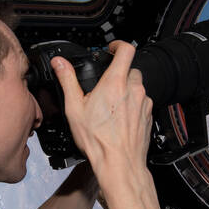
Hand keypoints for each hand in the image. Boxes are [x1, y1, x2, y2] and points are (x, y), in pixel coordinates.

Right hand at [51, 42, 152, 177]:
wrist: (119, 163)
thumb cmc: (99, 140)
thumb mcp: (74, 108)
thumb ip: (68, 80)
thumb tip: (59, 63)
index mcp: (116, 83)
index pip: (126, 49)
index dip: (118, 45)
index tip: (111, 49)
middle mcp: (134, 89)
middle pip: (131, 69)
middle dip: (119, 73)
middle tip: (105, 85)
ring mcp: (144, 103)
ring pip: (137, 87)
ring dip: (126, 90)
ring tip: (110, 106)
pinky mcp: (149, 116)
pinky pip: (142, 103)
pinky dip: (132, 105)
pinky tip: (119, 119)